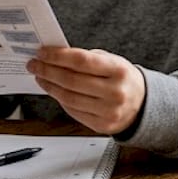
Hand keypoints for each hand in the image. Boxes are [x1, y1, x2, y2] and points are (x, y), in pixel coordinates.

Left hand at [26, 46, 145, 134]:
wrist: (143, 104)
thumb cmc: (123, 79)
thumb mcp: (112, 61)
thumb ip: (87, 59)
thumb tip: (55, 56)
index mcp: (118, 70)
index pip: (81, 61)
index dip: (58, 56)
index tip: (42, 52)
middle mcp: (115, 92)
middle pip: (71, 81)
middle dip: (48, 71)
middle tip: (34, 64)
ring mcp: (108, 112)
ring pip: (69, 98)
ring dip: (50, 86)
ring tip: (40, 76)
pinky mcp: (101, 126)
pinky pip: (73, 111)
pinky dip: (60, 100)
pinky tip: (54, 90)